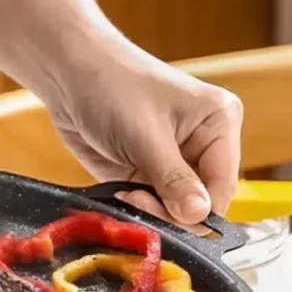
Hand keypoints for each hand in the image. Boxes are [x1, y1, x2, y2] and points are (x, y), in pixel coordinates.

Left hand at [46, 40, 242, 225]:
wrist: (69, 75)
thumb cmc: (112, 87)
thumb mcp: (145, 136)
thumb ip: (173, 179)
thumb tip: (199, 215)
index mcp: (218, 125)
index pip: (223, 187)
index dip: (199, 212)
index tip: (168, 217)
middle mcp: (200, 146)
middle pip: (199, 204)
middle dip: (169, 213)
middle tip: (136, 201)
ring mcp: (171, 162)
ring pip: (171, 210)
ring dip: (148, 212)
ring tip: (124, 194)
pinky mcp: (143, 173)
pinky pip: (148, 206)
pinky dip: (134, 209)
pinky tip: (118, 196)